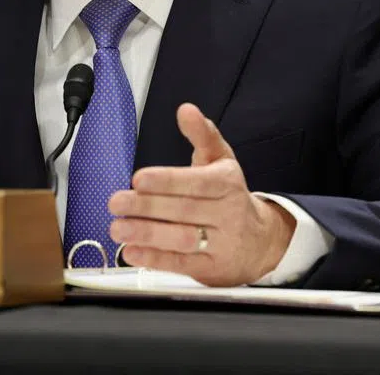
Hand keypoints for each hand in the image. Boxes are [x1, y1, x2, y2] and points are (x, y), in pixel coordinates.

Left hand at [107, 103, 294, 285]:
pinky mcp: (213, 269)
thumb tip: (186, 110)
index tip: (139, 179)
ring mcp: (222, 244)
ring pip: (182, 239)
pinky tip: (131, 252)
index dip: (167, 181)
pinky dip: (155, 259)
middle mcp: (228, 213)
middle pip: (184, 210)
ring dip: (147, 234)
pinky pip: (182, 264)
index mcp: (227, 183)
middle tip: (116, 202)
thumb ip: (202, 135)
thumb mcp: (221, 161)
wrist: (263, 241)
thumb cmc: (231, 195)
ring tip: (117, 228)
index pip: (196, 182)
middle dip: (147, 207)